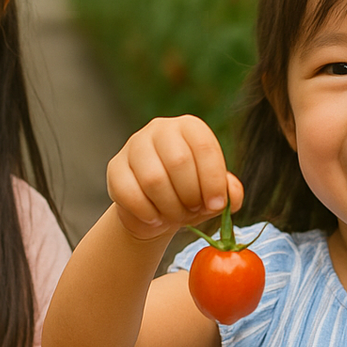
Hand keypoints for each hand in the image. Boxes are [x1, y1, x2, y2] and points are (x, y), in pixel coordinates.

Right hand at [107, 115, 243, 240]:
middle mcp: (161, 128)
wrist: (155, 210)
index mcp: (190, 127)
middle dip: (190, 195)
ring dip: (169, 206)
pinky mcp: (115, 166)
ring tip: (175, 216)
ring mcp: (134, 145)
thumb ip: (230, 192)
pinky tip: (155, 218)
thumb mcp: (213, 194)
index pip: (204, 147)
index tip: (216, 205)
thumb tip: (231, 194)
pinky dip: (146, 213)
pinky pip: (129, 193)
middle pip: (179, 162)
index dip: (213, 180)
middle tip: (193, 210)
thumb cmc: (189, 195)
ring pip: (153, 179)